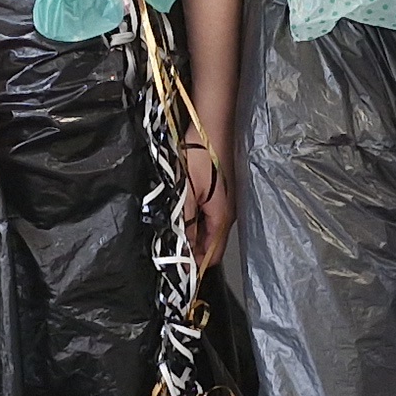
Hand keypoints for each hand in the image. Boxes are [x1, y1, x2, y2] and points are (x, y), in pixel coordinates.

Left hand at [181, 133, 230, 269]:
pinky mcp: (218, 192)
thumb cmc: (201, 156)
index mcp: (222, 218)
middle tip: (168, 253)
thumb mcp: (187, 193)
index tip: (175, 268)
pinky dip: (194, 221)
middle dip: (191, 251)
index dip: (194, 264)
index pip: (212, 255)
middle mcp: (226, 214)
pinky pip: (207, 216)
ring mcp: (224, 203)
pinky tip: (180, 216)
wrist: (210, 127)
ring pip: (207, 230)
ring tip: (171, 236)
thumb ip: (186, 223)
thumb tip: (183, 251)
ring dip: (191, 235)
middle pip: (210, 244)